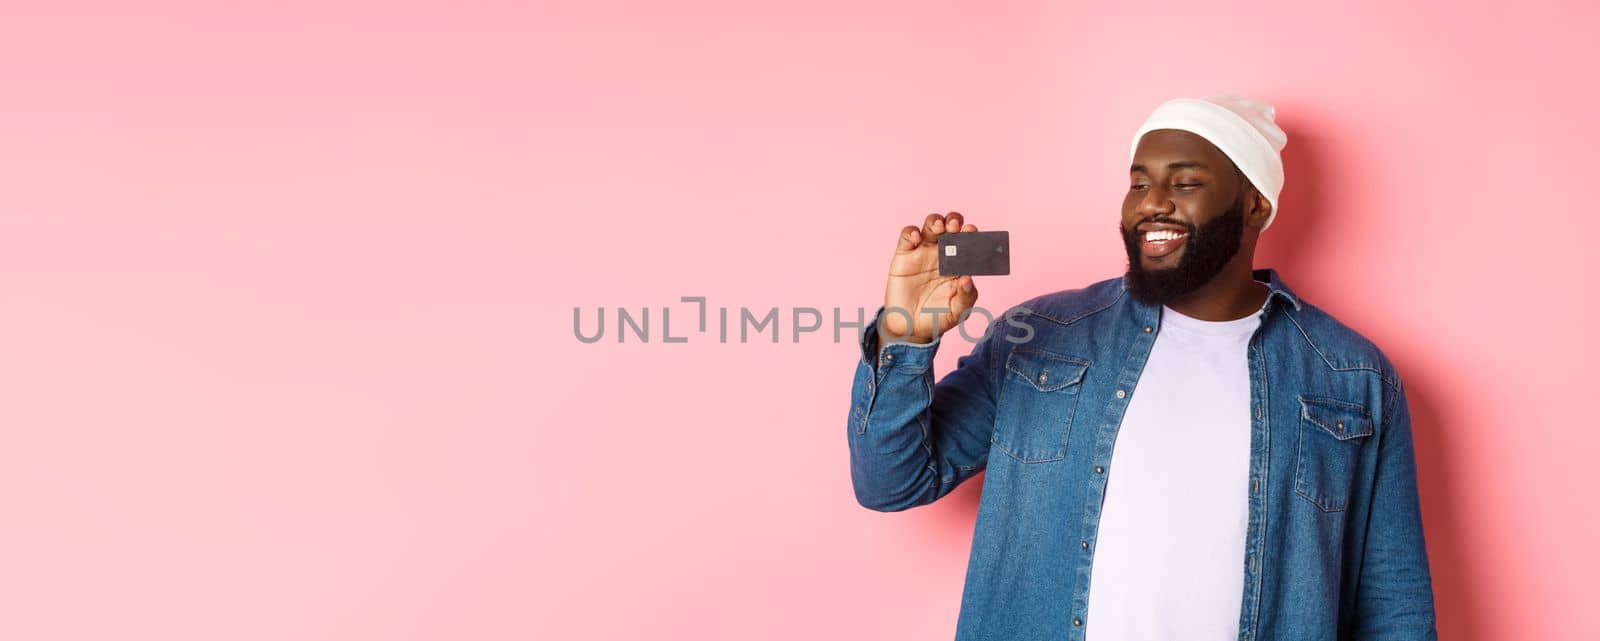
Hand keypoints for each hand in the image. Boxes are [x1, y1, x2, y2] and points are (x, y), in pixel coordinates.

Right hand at [879, 212, 979, 344]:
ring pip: (930, 226)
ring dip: (936, 221)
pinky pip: (907, 236)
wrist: (910, 328)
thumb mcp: (957, 312)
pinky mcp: (904, 255)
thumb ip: (967, 297)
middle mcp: (943, 253)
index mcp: (959, 263)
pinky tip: (917, 239)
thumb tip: (969, 279)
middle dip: (954, 221)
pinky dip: (912, 232)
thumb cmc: (937, 318)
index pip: (968, 241)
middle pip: (950, 227)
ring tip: (939, 228)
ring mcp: (923, 252)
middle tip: (955, 227)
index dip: (971, 234)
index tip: (972, 232)